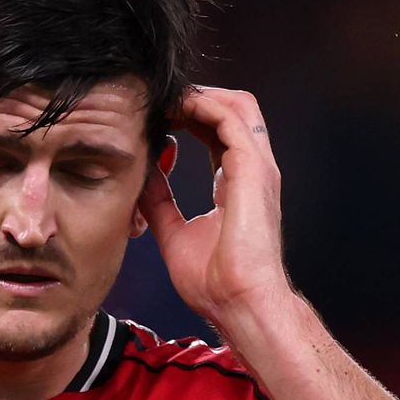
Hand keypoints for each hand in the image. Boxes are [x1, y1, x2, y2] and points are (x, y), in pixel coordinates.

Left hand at [138, 87, 294, 327]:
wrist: (240, 303)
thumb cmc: (215, 283)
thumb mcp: (174, 233)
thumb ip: (159, 202)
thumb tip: (141, 176)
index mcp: (237, 185)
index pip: (218, 134)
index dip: (189, 118)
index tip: (156, 117)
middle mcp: (252, 171)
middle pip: (233, 110)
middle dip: (196, 98)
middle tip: (159, 100)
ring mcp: (257, 168)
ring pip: (237, 105)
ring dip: (199, 96)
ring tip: (166, 98)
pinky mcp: (253, 170)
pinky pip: (231, 119)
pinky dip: (203, 105)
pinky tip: (175, 109)